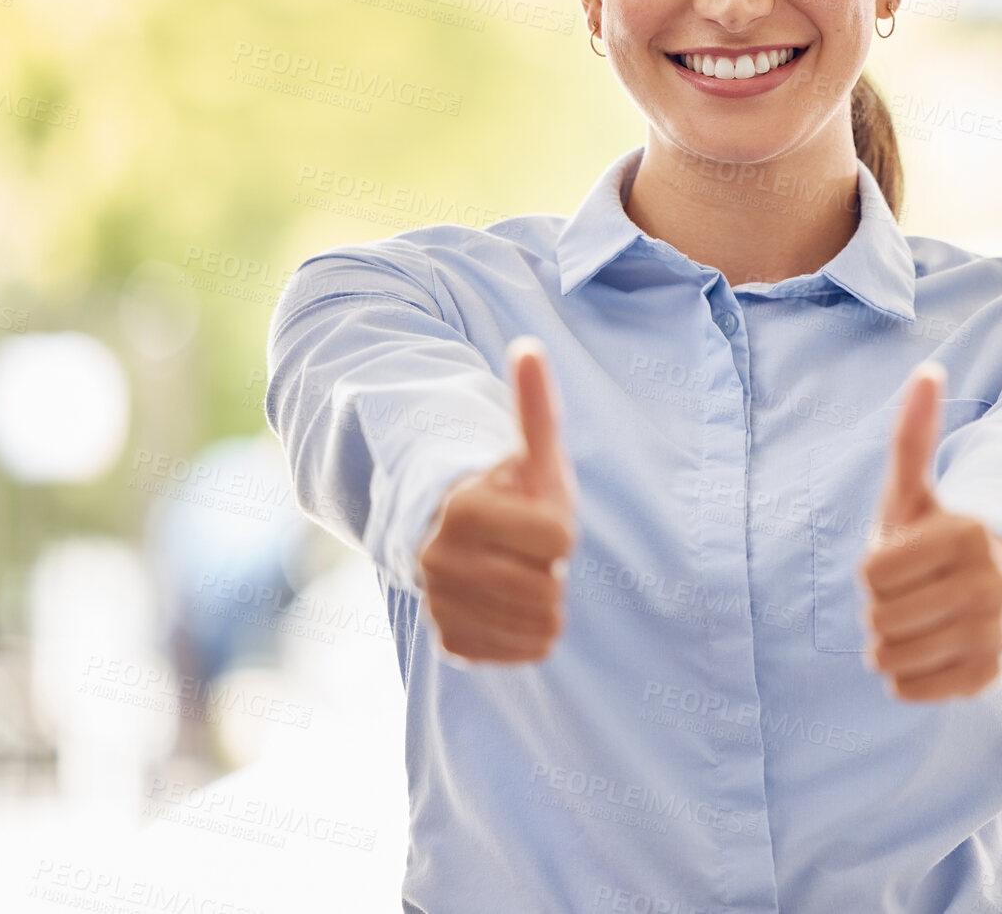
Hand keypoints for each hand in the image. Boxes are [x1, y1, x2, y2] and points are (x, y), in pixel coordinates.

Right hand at [416, 336, 577, 664]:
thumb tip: (529, 348)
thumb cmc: (510, 490)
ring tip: (517, 572)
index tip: (533, 515)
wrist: (461, 537)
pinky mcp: (450, 642)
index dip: (560, 527)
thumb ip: (534, 406)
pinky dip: (528, 632)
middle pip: (550, 589)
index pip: (560, 541)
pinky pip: (523, 653)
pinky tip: (509, 604)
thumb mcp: (531, 451)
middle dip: (550, 568)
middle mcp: (441, 561)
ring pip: (542, 626)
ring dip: (543, 601)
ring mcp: (441, 605)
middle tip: (525, 549)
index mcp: (464, 509)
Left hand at [858, 362, 1001, 701]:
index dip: (873, 568)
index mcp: (969, 535)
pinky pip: (908, 689)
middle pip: (879, 617)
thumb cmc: (932, 537)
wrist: (981, 593)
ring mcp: (992, 638)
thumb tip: (928, 372)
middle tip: (906, 592)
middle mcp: (990, 587)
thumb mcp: (914, 489)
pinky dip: (903, 676)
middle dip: (878, 606)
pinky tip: (924, 650)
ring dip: (886, 642)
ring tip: (913, 619)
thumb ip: (914, 436)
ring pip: (890, 657)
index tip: (899, 556)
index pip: (871, 574)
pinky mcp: (985, 680)